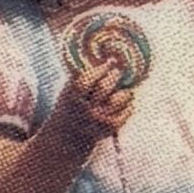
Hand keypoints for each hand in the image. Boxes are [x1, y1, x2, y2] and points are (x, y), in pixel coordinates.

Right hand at [65, 13, 146, 131]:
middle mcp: (84, 108)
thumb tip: (103, 54)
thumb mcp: (68, 91)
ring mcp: (97, 119)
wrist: (64, 139)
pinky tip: (126, 104)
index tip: (111, 60)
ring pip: (119, 98)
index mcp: (71, 96)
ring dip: (126, 91)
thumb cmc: (69, 108)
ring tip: (125, 90)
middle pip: (105, 86)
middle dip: (115, 75)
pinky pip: (126, 111)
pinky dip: (129, 105)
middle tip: (119, 71)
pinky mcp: (108, 128)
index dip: (102, 68)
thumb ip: (81, 76)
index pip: (88, 79)